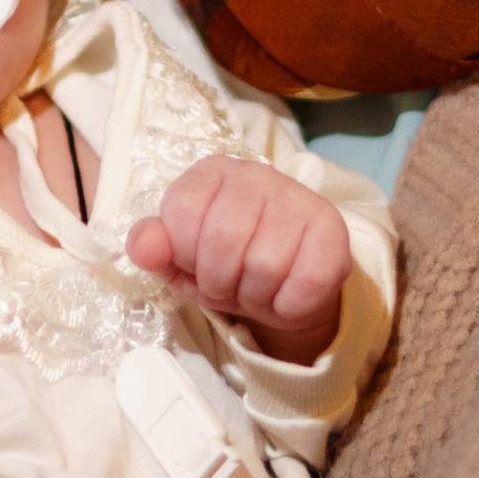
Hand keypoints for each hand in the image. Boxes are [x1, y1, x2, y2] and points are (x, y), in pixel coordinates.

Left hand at [125, 156, 351, 368]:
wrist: (282, 289)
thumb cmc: (224, 267)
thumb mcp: (179, 263)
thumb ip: (153, 249)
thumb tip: (145, 246)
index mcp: (210, 173)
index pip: (181, 210)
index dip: (185, 254)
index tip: (196, 263)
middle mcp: (256, 173)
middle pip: (224, 239)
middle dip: (219, 279)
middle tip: (229, 282)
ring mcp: (299, 197)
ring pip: (266, 264)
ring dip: (255, 294)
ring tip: (257, 287)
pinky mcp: (333, 230)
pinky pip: (306, 282)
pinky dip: (288, 304)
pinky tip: (287, 293)